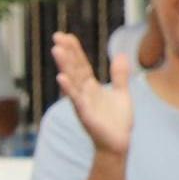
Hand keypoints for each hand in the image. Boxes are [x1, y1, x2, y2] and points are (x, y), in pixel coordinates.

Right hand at [49, 32, 132, 154]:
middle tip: (56, 36)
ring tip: (57, 50)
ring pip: (72, 81)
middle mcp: (84, 93)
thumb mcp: (121, 93)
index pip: (81, 64)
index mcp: (91, 87)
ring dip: (64, 65)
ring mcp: (83, 103)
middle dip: (66, 52)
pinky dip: (69, 89)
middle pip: (74, 68)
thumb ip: (120, 75)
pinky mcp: (86, 115)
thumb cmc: (117, 121)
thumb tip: (121, 55)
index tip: (65, 35)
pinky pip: (76, 100)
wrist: (118, 144)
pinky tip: (62, 78)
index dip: (74, 49)